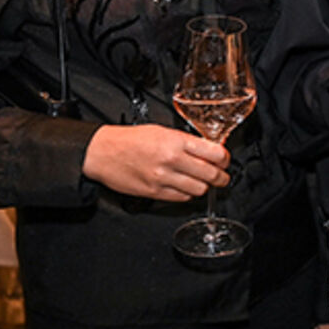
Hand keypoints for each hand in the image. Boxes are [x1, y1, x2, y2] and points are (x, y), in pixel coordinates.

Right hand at [81, 123, 230, 200]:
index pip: (214, 153)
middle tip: (223, 176)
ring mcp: (163, 178)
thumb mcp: (162, 131)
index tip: (225, 160)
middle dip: (222, 177)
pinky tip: (186, 187)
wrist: (103, 152)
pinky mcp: (154, 192)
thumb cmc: (130, 140)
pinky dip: (188, 194)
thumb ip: (186, 142)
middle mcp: (172, 160)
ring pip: (199, 189)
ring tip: (203, 182)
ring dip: (205, 186)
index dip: (225, 159)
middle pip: (211, 174)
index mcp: (176, 141)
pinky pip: (182, 197)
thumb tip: (207, 150)